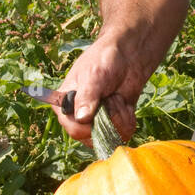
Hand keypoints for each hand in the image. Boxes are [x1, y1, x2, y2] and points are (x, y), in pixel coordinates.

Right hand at [54, 32, 145, 149]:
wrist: (128, 56)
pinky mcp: (113, 124)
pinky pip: (123, 134)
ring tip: (117, 98)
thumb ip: (87, 97)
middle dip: (109, 118)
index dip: (91, 125)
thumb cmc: (104, 60)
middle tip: (111, 97)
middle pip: (93, 138)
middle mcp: (78, 118)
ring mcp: (96, 123)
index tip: (102, 108)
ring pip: (110, 138)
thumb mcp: (93, 76)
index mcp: (65, 107)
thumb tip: (82, 119)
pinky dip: (128, 119)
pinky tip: (125, 104)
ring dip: (119, 117)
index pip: (74, 130)